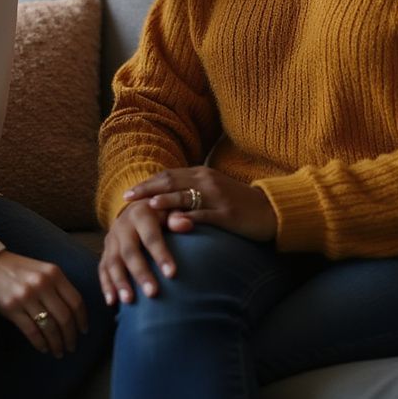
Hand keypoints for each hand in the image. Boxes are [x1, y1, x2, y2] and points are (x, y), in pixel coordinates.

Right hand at [0, 250, 87, 357]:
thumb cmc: (14, 268)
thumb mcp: (40, 269)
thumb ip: (56, 284)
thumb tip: (72, 311)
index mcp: (53, 272)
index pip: (76, 300)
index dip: (82, 319)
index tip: (84, 331)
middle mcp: (42, 283)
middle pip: (65, 317)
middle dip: (71, 336)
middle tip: (72, 347)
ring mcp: (27, 296)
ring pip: (50, 327)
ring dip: (57, 343)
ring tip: (59, 351)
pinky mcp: (12, 308)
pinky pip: (32, 331)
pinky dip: (40, 343)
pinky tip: (43, 348)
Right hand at [98, 200, 176, 305]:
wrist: (136, 208)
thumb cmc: (161, 213)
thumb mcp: (170, 210)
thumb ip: (177, 217)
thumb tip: (186, 224)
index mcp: (139, 213)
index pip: (150, 236)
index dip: (160, 254)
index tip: (172, 274)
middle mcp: (122, 226)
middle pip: (129, 252)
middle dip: (140, 273)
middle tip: (153, 293)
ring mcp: (111, 240)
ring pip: (113, 262)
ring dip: (120, 282)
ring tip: (129, 301)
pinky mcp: (105, 251)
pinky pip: (102, 269)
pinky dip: (106, 286)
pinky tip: (112, 302)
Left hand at [124, 166, 276, 242]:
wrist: (270, 210)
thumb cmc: (236, 203)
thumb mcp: (212, 192)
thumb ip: (191, 191)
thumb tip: (163, 200)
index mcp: (201, 174)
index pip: (168, 176)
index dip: (147, 183)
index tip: (128, 193)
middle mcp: (206, 181)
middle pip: (171, 182)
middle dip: (147, 190)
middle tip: (127, 199)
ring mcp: (217, 197)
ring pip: (185, 196)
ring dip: (164, 200)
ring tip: (146, 207)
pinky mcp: (227, 214)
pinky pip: (204, 215)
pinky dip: (188, 218)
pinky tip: (174, 224)